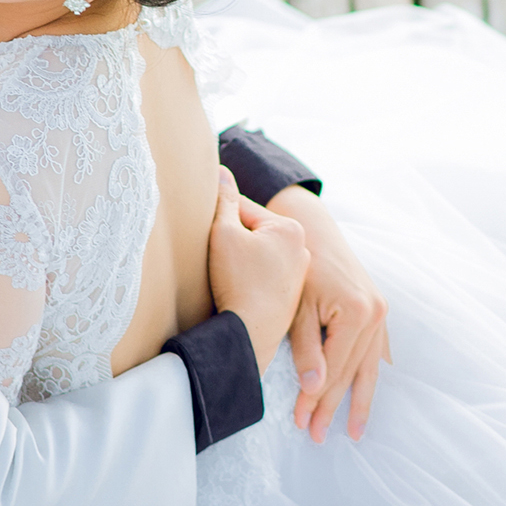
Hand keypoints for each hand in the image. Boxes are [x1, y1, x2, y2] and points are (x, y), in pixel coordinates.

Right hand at [208, 167, 309, 374]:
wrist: (250, 334)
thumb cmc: (238, 282)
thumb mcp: (223, 233)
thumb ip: (223, 200)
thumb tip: (220, 171)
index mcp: (290, 228)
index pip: (242, 208)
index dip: (217, 217)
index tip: (203, 228)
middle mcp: (302, 249)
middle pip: (253, 232)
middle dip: (231, 240)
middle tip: (214, 257)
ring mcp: (299, 275)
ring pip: (258, 256)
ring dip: (239, 260)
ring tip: (223, 275)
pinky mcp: (290, 297)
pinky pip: (263, 277)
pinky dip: (249, 279)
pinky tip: (235, 290)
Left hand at [268, 185, 389, 442]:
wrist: (312, 229)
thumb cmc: (299, 265)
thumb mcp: (297, 306)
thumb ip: (306, 348)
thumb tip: (313, 388)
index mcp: (356, 311)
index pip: (334, 368)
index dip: (316, 399)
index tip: (302, 424)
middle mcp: (375, 313)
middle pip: (352, 372)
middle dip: (333, 407)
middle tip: (317, 436)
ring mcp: (381, 312)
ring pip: (370, 366)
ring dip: (359, 400)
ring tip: (354, 432)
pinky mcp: (378, 310)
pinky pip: (378, 351)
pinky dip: (371, 374)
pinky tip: (368, 394)